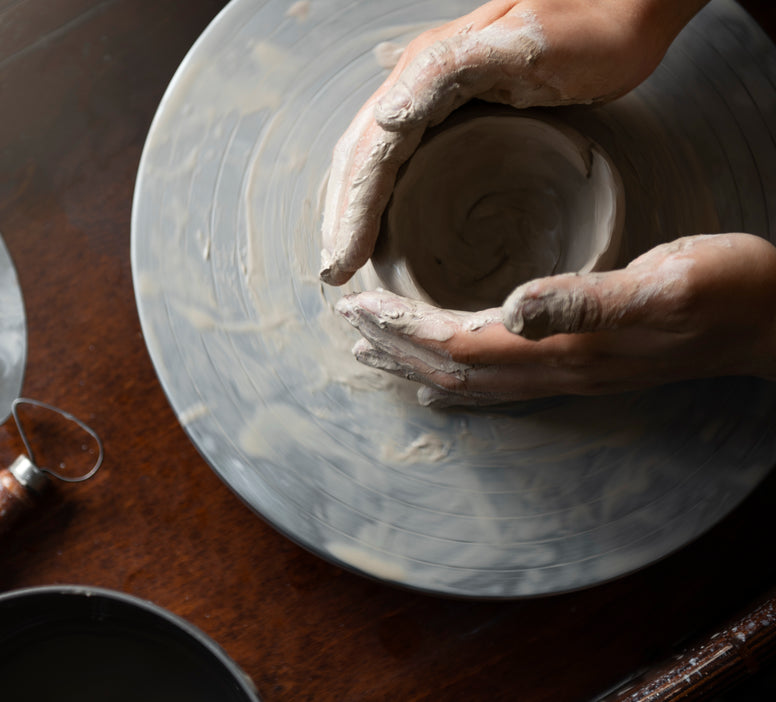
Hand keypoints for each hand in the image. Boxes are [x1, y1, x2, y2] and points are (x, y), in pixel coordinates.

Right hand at [320, 0, 707, 284]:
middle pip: (361, 159)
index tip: (342, 263)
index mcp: (425, 72)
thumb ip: (447, 72)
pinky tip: (386, 218)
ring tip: (348, 253)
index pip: (371, 155)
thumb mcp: (521, 46)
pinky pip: (403, 157)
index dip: (352, 212)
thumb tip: (386, 119)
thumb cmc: (588, 30)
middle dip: (343, 217)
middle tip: (335, 271)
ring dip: (355, 208)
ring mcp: (434, 95)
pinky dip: (384, 194)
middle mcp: (418, 83)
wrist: (626, 6)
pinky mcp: (455, 107)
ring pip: (375, 160)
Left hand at [336, 234, 775, 405]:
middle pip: (456, 369)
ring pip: (473, 380)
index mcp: (567, 346)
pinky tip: (439, 379)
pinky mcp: (583, 365)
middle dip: (398, 349)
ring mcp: (570, 374)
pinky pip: (502, 383)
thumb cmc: (728, 291)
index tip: (359, 308)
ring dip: (419, 365)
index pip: (461, 343)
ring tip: (376, 352)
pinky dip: (459, 379)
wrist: (772, 320)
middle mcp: (558, 369)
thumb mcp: (666, 283)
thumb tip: (512, 306)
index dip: (405, 329)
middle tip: (350, 328)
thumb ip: (587, 300)